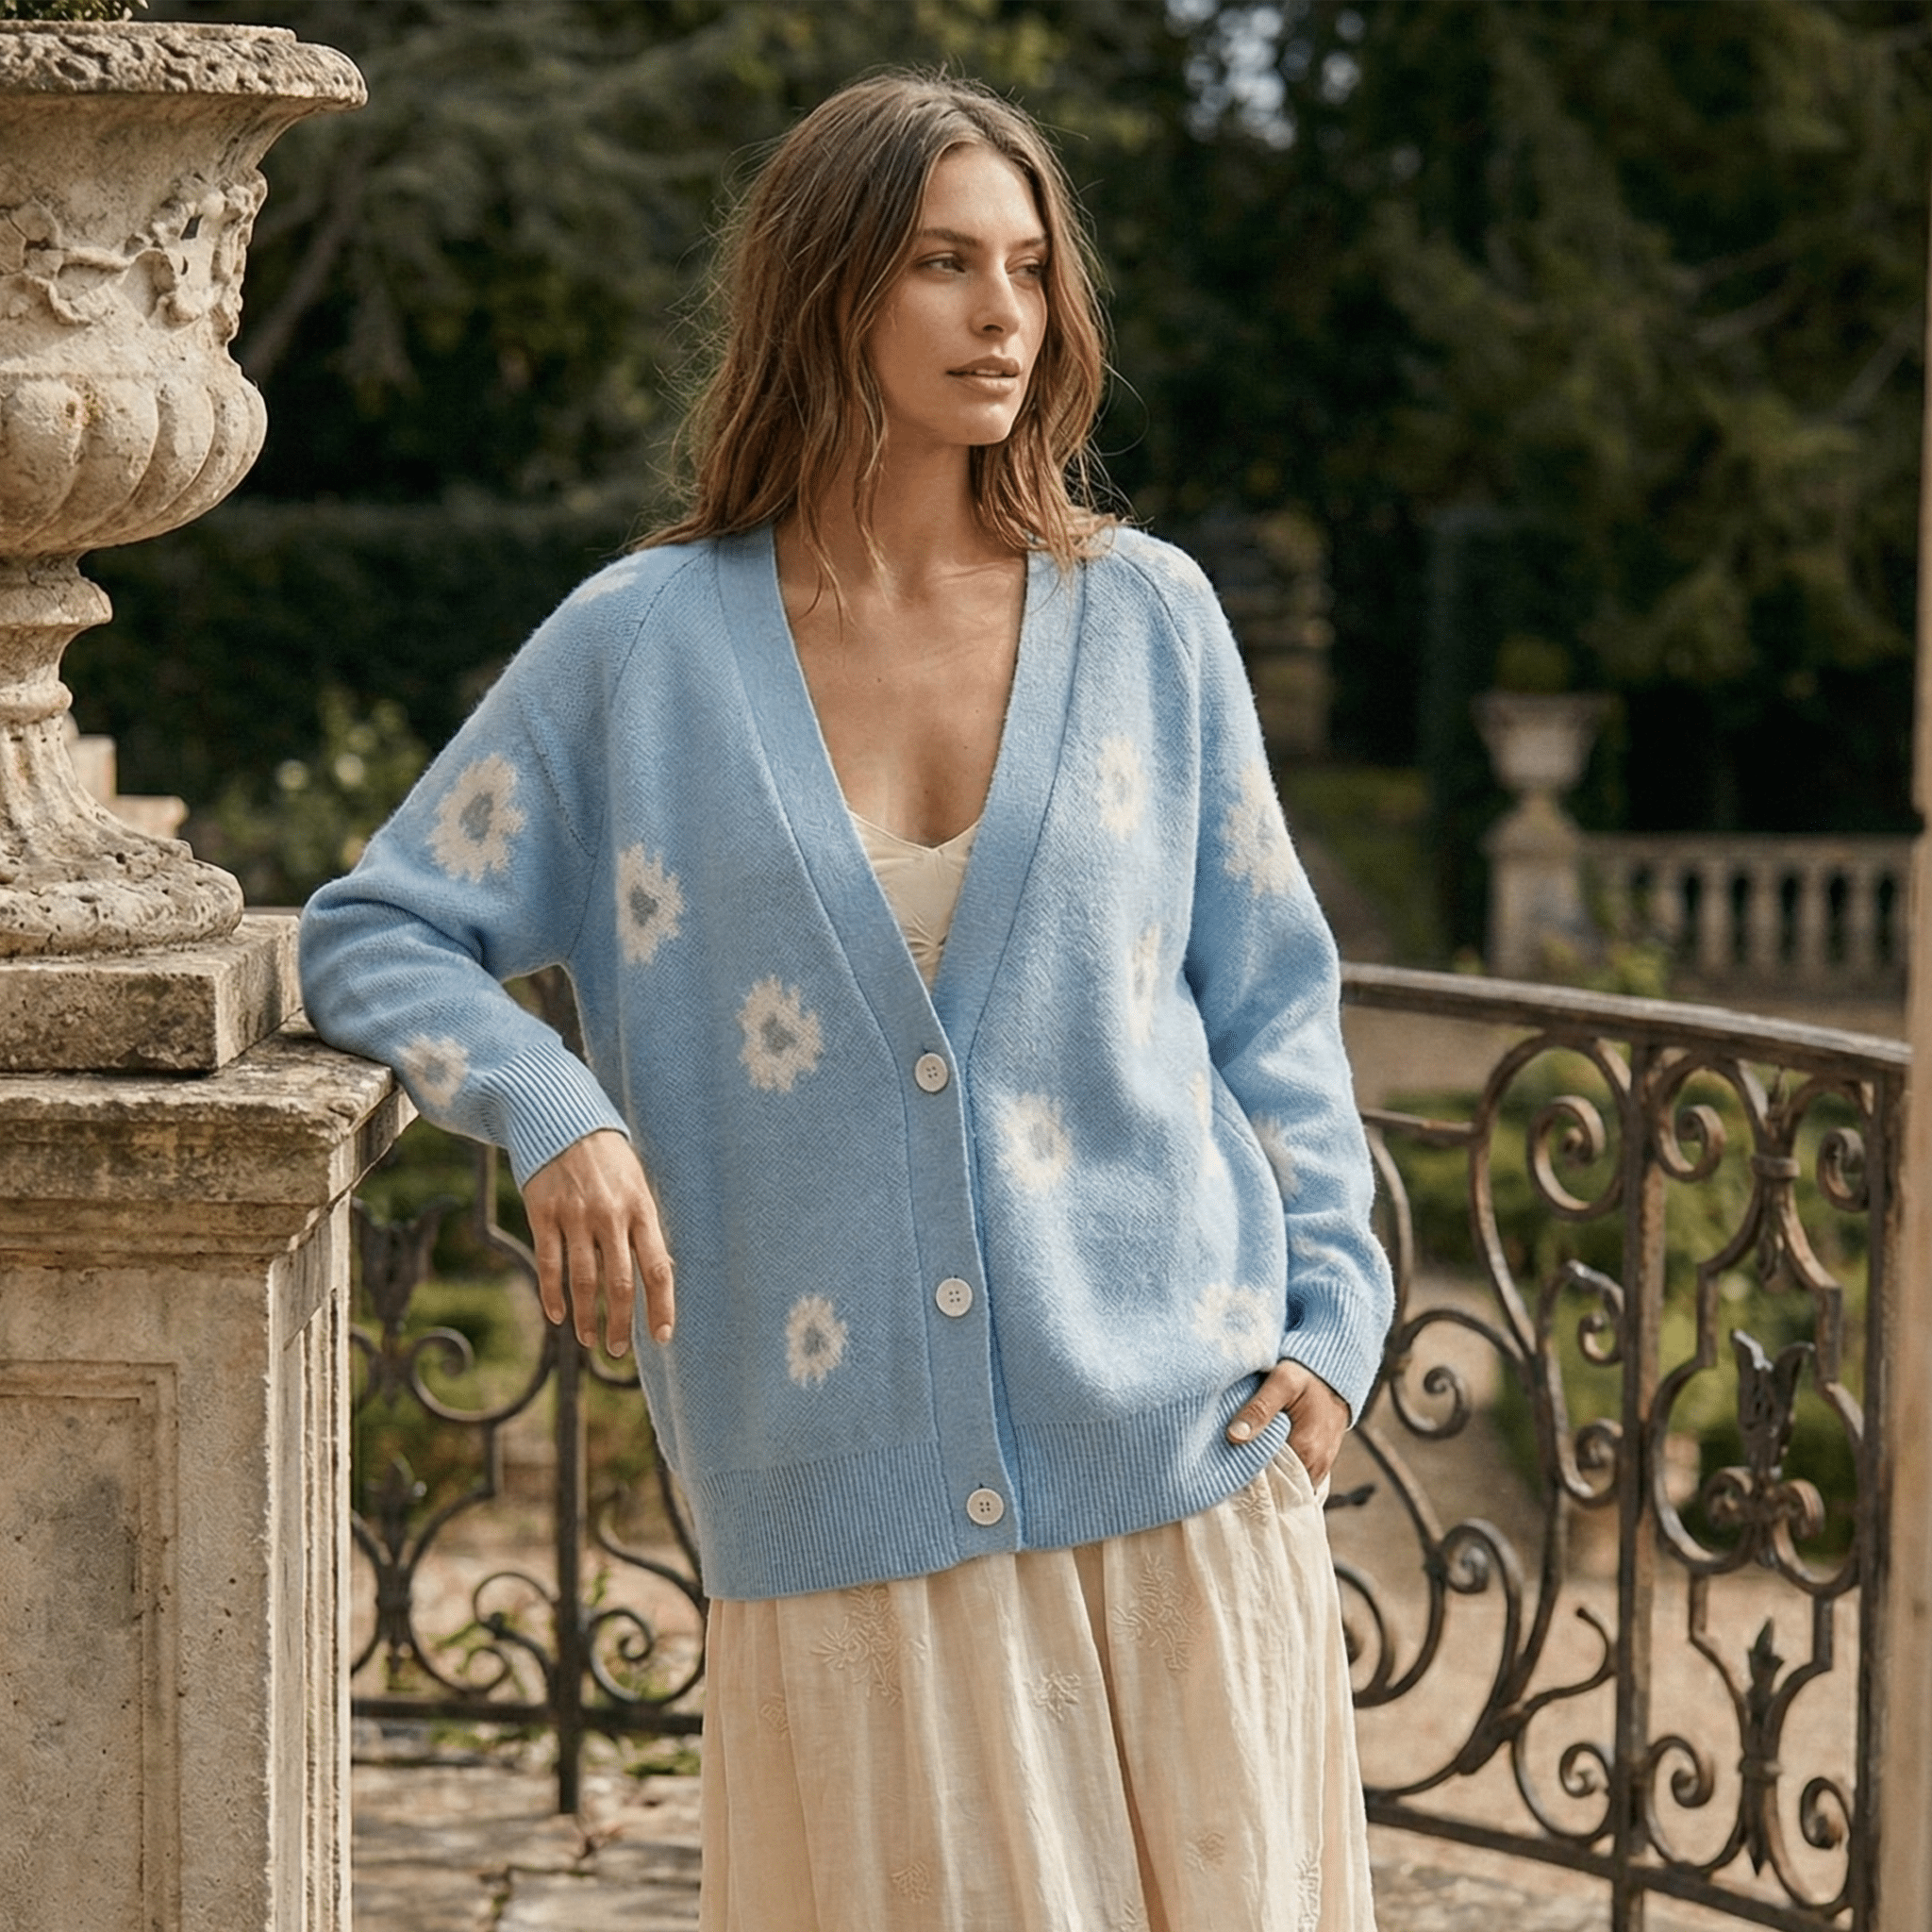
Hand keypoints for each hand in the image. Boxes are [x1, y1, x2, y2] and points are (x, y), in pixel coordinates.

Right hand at [520, 1128, 674, 1356]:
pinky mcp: (543, 1213)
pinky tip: (557, 1316)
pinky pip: (549, 1263)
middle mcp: (611, 1215)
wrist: (564, 1121)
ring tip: (589, 1340)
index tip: (660, 1336)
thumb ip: (646, 1228)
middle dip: (620, 1324)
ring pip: (584, 1280)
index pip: (657, 1268)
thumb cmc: (609, 1161)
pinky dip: (552, 1295)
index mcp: (642, 1209)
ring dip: (587, 1317)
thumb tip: (661, 1274)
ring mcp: (575, 1215)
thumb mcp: (638, 1186)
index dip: (661, 1306)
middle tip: (617, 1350)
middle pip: (620, 1283)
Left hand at [1226, 1359, 1348, 1485]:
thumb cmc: (1308, 1376)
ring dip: (1267, 1478)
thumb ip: (1260, 1408)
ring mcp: (1319, 1469)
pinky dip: (1279, 1475)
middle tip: (1228, 1466)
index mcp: (1305, 1449)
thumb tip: (1234, 1435)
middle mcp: (1316, 1466)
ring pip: (1286, 1485)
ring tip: (1244, 1463)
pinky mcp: (1319, 1466)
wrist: (1334, 1377)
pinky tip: (1263, 1462)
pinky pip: (1295, 1480)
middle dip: (1253, 1480)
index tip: (1224, 1466)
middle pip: (1277, 1486)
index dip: (1244, 1473)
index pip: (1268, 1478)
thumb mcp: (1282, 1382)